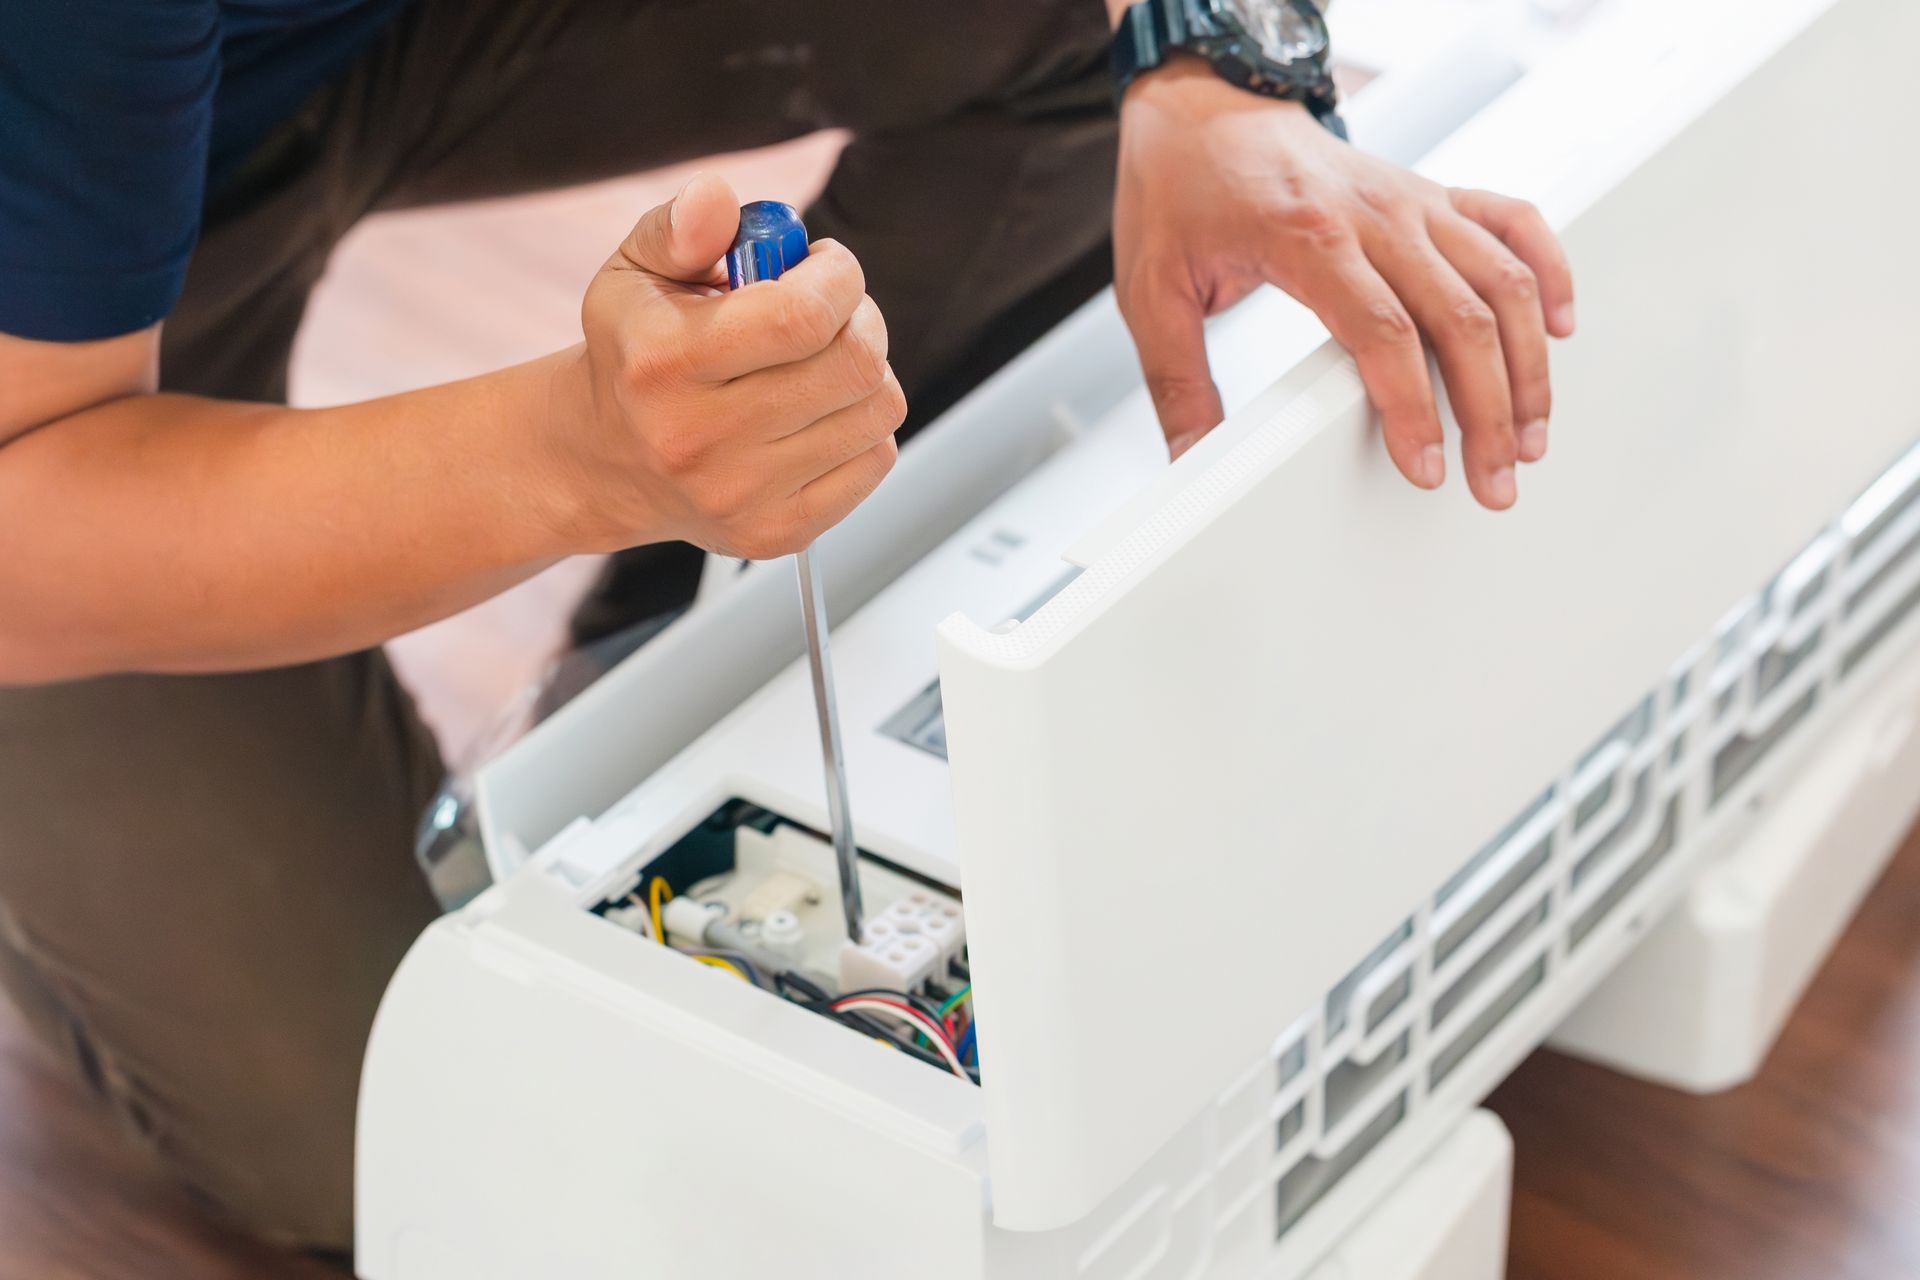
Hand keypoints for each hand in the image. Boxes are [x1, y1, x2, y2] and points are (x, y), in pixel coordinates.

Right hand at [560, 173, 903, 558]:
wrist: (606, 462)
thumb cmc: (633, 355)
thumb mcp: (635, 273)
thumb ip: (681, 227)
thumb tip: (718, 197)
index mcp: (663, 363)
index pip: (802, 316)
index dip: (839, 277)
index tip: (827, 265)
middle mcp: (699, 438)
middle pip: (851, 365)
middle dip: (861, 318)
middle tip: (835, 310)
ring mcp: (741, 495)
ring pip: (876, 413)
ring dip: (867, 373)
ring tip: (823, 361)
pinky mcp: (776, 533)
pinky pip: (875, 462)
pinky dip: (863, 427)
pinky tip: (820, 413)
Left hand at [1114, 58, 1575, 508]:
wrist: (1203, 104)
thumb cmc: (1181, 187)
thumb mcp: (1152, 290)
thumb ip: (1178, 383)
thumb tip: (1191, 460)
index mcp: (1308, 237)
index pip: (1383, 334)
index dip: (1414, 409)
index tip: (1427, 467)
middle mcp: (1375, 214)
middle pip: (1461, 318)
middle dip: (1489, 410)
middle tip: (1495, 478)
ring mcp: (1413, 200)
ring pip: (1503, 280)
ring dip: (1528, 363)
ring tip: (1531, 432)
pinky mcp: (1431, 192)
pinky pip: (1513, 222)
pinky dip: (1549, 270)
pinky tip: (1559, 327)